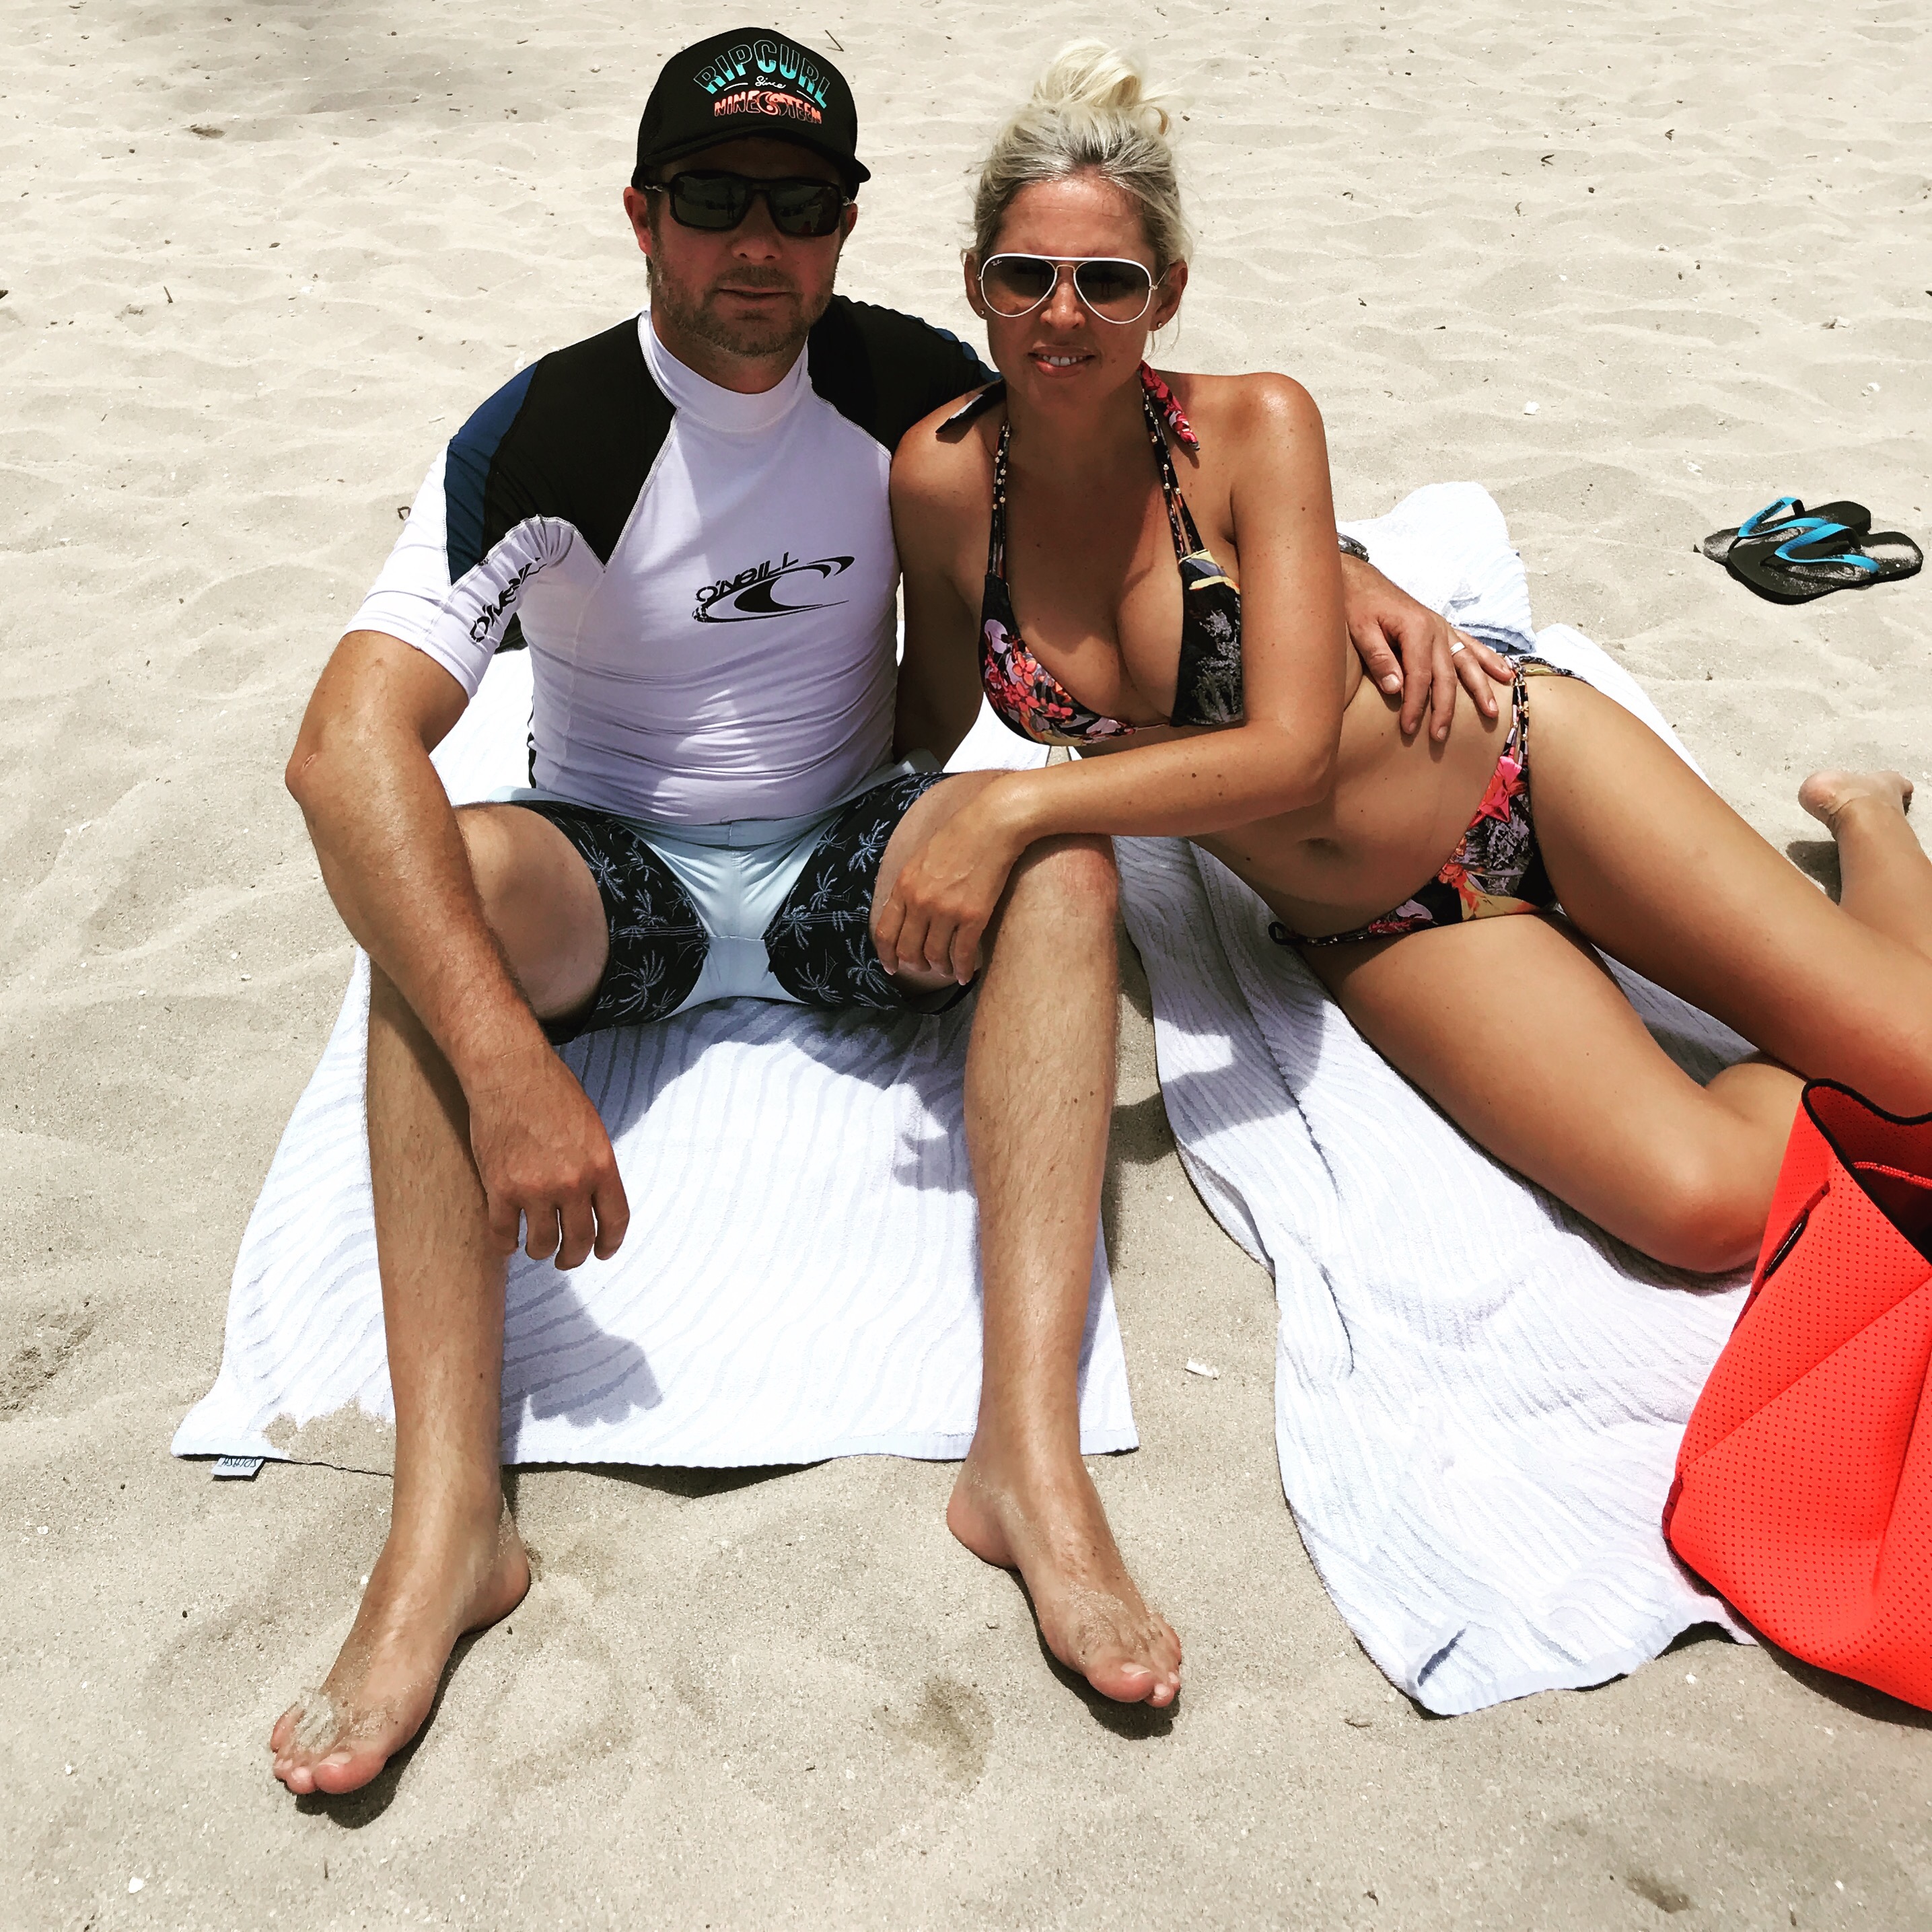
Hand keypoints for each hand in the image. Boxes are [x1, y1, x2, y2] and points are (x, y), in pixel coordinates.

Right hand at [465, 1045, 629, 1268]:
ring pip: (543, 1244)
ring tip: (538, 1248)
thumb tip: (592, 1199)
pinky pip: (504, 1234)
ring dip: (541, 1252)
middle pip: (580, 1240)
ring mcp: (535, 1189)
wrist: (510, 1074)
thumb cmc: (552, 1093)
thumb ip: (594, 1166)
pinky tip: (509, 1242)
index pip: (615, 1221)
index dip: (610, 1244)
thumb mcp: (591, 1129)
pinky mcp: (500, 1189)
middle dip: (575, 1256)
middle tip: (567, 1259)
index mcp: (602, 1166)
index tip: (602, 1252)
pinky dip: (506, 1244)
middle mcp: (572, 1183)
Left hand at [872, 798, 1022, 985]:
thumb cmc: (958, 837)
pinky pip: (962, 954)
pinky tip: (965, 975)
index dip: (887, 956)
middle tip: (925, 968)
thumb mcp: (920, 859)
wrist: (991, 826)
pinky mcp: (973, 916)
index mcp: (904, 886)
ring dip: (940, 969)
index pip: (885, 932)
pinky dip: (962, 969)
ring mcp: (946, 910)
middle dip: (915, 965)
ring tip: (947, 970)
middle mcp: (920, 902)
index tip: (893, 967)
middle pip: (908, 950)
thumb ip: (910, 886)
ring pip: (934, 956)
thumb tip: (907, 914)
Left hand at [1339, 553, 1514, 741]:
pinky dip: (1488, 661)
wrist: (1361, 579)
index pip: (1420, 677)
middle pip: (1447, 676)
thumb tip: (1396, 689)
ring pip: (1467, 663)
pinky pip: (1470, 646)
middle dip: (1445, 708)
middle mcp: (1436, 629)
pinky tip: (1504, 674)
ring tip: (1492, 712)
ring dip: (1480, 689)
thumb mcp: (1361, 629)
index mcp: (1416, 629)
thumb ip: (1379, 658)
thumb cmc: (1358, 604)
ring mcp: (1443, 628)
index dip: (1415, 705)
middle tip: (1440, 736)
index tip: (1409, 728)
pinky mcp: (1443, 628)